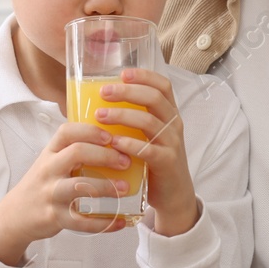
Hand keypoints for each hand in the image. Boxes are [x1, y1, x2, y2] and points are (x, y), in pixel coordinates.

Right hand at [0, 122, 131, 265]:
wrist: (15, 215)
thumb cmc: (42, 184)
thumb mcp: (51, 161)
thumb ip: (73, 150)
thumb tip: (115, 140)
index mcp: (50, 153)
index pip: (67, 132)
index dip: (90, 131)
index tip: (111, 136)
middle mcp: (49, 170)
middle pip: (77, 153)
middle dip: (105, 155)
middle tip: (125, 161)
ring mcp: (51, 194)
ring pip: (79, 186)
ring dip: (106, 186)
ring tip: (125, 188)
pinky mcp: (55, 217)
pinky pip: (81, 222)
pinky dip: (103, 223)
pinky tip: (119, 221)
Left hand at [92, 67, 197, 237]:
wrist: (174, 194)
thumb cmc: (153, 161)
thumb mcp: (147, 135)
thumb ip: (131, 120)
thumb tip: (94, 103)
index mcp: (169, 113)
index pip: (163, 85)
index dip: (144, 75)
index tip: (122, 73)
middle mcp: (174, 124)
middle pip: (154, 98)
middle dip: (128, 92)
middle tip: (104, 92)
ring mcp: (172, 143)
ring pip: (149, 122)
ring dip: (122, 116)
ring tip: (100, 116)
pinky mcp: (167, 163)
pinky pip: (149, 150)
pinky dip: (130, 144)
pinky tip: (113, 143)